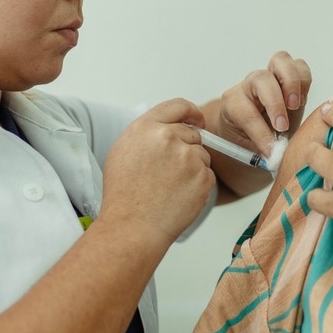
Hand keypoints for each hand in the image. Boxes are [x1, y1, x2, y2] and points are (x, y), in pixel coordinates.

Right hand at [100, 98, 215, 244]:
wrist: (132, 227)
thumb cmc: (125, 195)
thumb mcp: (124, 151)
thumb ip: (148, 133)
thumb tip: (169, 127)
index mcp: (146, 127)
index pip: (178, 105)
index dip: (191, 112)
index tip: (197, 119)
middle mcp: (168, 137)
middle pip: (193, 133)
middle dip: (187, 149)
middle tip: (170, 172)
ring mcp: (188, 157)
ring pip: (201, 156)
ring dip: (192, 168)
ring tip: (169, 187)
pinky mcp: (202, 177)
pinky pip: (207, 175)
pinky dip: (198, 186)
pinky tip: (178, 197)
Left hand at [214, 50, 311, 157]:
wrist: (251, 133)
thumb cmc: (248, 142)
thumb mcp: (249, 151)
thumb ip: (262, 151)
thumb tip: (277, 156)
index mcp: (233, 104)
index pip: (245, 112)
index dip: (260, 132)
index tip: (271, 151)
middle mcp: (249, 86)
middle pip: (260, 78)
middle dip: (275, 102)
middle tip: (283, 126)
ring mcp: (269, 77)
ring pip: (280, 60)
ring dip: (292, 82)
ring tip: (296, 105)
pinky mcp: (287, 77)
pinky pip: (299, 66)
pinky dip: (304, 80)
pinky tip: (301, 100)